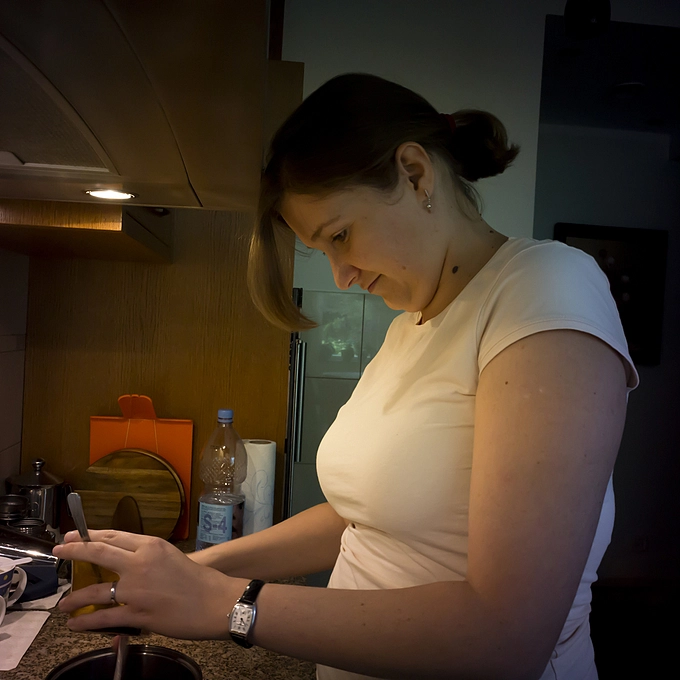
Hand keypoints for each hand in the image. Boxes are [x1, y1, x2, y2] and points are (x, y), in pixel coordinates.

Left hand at [53, 530, 245, 639]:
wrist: (216, 602)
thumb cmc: (200, 580)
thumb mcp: (172, 557)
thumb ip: (148, 557)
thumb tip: (127, 562)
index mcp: (151, 545)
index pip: (114, 536)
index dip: (91, 535)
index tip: (75, 535)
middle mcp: (140, 563)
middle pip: (99, 552)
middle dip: (75, 550)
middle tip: (59, 549)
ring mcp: (136, 590)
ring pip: (96, 589)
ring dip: (75, 595)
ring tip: (63, 602)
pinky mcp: (137, 614)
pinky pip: (104, 617)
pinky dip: (85, 620)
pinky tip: (75, 622)